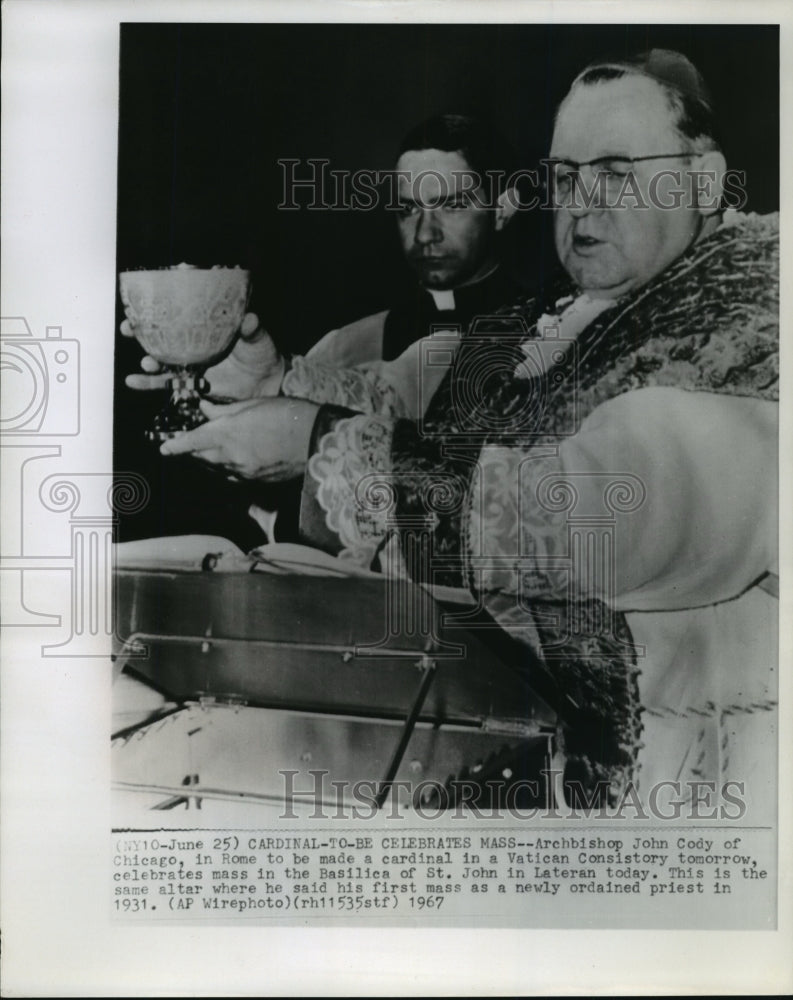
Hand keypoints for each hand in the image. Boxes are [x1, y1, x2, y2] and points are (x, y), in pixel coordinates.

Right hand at [122, 313, 284, 398]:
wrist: (267, 383)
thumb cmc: (262, 354)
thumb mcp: (258, 338)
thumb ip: (252, 329)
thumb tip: (250, 318)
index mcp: (205, 329)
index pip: (178, 316)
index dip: (158, 309)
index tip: (140, 304)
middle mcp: (194, 345)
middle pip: (162, 337)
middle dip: (142, 332)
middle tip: (128, 329)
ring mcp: (190, 366)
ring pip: (161, 362)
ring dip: (148, 362)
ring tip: (144, 363)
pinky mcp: (191, 385)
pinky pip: (167, 385)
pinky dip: (150, 384)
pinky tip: (133, 382)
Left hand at [159, 396, 319, 481]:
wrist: (316, 438)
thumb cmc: (287, 415)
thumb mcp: (253, 405)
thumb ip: (225, 410)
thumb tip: (205, 409)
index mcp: (227, 434)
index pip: (191, 443)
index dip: (175, 446)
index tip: (164, 447)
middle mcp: (231, 457)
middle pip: (200, 458)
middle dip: (190, 452)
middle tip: (185, 445)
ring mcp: (244, 472)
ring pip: (216, 469)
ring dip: (208, 461)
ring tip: (207, 451)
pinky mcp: (257, 481)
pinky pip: (233, 477)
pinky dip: (226, 469)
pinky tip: (230, 461)